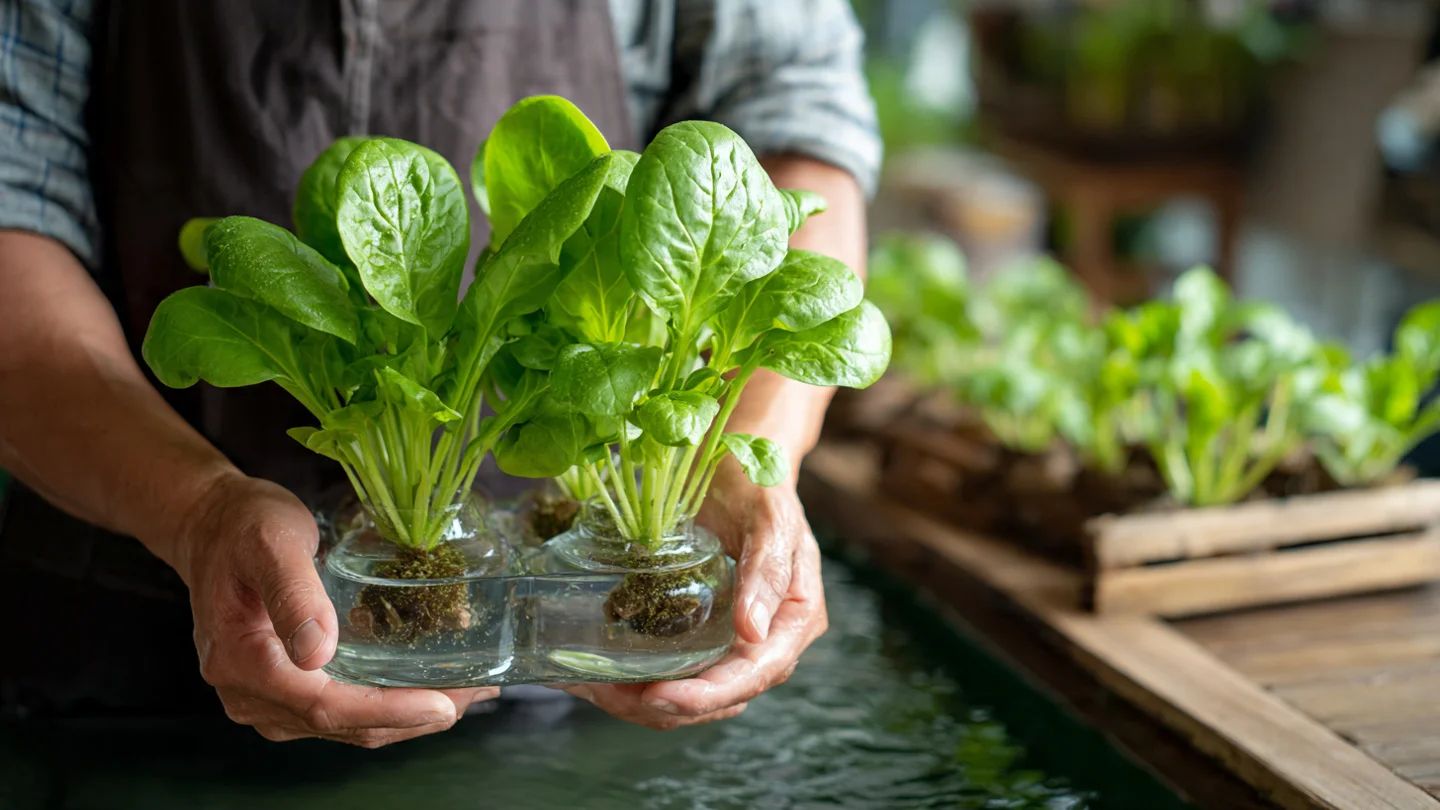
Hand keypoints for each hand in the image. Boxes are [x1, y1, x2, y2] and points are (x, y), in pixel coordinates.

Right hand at [174, 473, 497, 745]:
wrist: (213, 526)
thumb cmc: (244, 526)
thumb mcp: (271, 542)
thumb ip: (294, 594)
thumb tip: (319, 654)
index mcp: (242, 662)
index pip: (325, 704)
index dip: (388, 709)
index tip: (443, 703)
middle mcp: (249, 694)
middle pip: (343, 723)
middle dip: (413, 715)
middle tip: (477, 694)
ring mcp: (266, 699)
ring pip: (348, 725)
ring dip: (408, 715)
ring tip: (469, 692)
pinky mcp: (286, 690)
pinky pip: (342, 710)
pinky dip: (388, 704)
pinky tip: (431, 685)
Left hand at [563, 462, 826, 728]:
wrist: (736, 464)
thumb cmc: (757, 484)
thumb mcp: (769, 518)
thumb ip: (767, 572)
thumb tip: (753, 633)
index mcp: (796, 618)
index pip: (755, 673)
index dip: (708, 694)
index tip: (660, 695)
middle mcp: (769, 640)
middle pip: (723, 696)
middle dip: (668, 706)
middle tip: (611, 695)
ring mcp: (736, 640)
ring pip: (696, 694)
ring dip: (647, 702)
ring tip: (597, 690)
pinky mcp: (706, 633)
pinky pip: (678, 671)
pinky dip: (641, 680)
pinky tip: (602, 676)